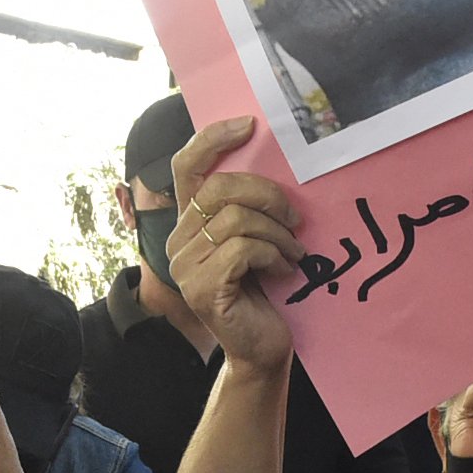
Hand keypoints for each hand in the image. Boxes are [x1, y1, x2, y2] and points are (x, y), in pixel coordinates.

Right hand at [167, 116, 306, 375]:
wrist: (261, 348)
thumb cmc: (264, 292)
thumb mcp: (255, 240)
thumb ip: (247, 208)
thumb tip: (273, 162)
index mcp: (188, 224)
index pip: (187, 167)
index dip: (213, 139)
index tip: (250, 125)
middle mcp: (178, 243)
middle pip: (220, 188)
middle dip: (268, 196)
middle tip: (294, 219)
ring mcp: (185, 267)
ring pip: (236, 219)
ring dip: (277, 233)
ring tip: (293, 251)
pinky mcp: (202, 289)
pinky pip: (243, 249)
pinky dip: (273, 256)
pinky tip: (284, 271)